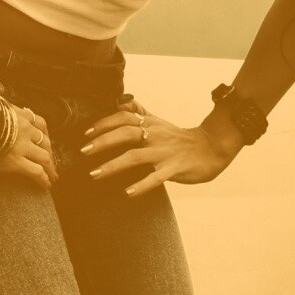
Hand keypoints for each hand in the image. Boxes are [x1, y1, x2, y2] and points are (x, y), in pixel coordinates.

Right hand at [0, 77, 58, 188]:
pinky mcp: (15, 161)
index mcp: (19, 114)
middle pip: (46, 142)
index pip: (40, 123)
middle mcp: (25, 129)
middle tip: (52, 164)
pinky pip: (36, 171)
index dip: (46, 134)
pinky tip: (45, 185)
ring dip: (50, 169)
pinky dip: (43, 179)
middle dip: (50, 154)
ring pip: (45, 158)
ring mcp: (22, 146)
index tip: (46, 142)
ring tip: (52, 178)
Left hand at [80, 97, 232, 196]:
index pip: (123, 116)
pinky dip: (141, 185)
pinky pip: (155, 178)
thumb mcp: (158, 122)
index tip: (85, 133)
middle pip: (125, 133)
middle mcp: (154, 135)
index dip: (103, 123)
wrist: (211, 148)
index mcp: (149, 124)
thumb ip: (140, 113)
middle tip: (83, 151)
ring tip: (94, 174)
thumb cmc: (179, 138)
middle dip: (102, 141)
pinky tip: (128, 193)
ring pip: (135, 156)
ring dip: (112, 165)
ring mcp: (164, 152)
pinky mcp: (174, 169)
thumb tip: (121, 101)